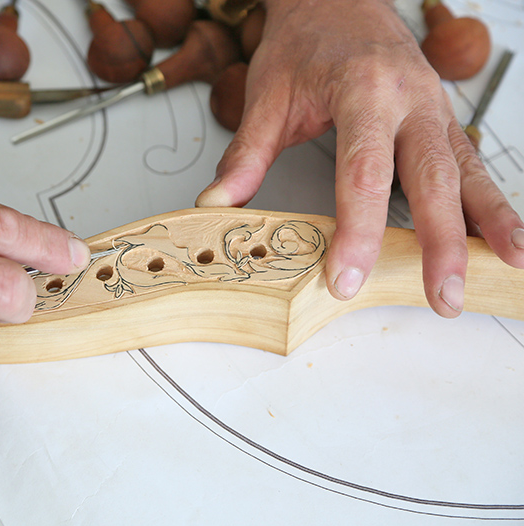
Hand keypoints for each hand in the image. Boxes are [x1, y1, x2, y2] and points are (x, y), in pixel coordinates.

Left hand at [197, 0, 523, 316]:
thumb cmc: (305, 42)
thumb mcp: (268, 95)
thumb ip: (246, 154)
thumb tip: (217, 204)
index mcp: (363, 91)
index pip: (362, 171)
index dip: (358, 231)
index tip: (346, 277)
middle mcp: (410, 100)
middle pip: (430, 177)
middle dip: (440, 242)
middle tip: (442, 296)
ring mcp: (434, 108)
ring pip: (466, 170)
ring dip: (486, 224)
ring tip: (506, 266)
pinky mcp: (442, 119)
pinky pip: (472, 163)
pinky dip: (491, 200)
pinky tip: (505, 235)